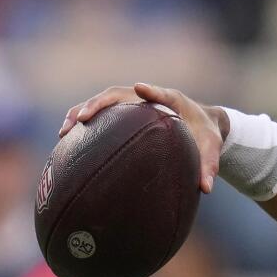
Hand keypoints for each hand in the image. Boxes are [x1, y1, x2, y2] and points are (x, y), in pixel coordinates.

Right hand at [58, 83, 225, 193]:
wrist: (201, 123)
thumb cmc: (205, 135)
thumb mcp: (211, 148)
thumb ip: (209, 165)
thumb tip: (205, 188)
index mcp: (173, 101)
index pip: (161, 92)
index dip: (151, 90)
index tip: (139, 88)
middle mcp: (148, 97)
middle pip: (118, 93)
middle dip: (99, 104)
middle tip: (82, 119)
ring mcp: (133, 103)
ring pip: (103, 102)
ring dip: (82, 111)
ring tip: (64, 131)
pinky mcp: (124, 112)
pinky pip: (100, 114)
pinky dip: (82, 122)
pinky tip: (66, 141)